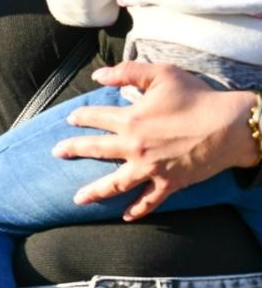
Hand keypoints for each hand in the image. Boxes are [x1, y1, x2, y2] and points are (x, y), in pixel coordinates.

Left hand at [55, 61, 258, 218]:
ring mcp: (152, 168)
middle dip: (73, 150)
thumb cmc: (198, 96)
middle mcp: (135, 147)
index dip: (81, 117)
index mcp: (130, 119)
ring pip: (116, 183)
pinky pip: (150, 201)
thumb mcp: (161, 74)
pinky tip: (126, 216)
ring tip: (77, 199)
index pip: (95, 118)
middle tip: (56, 153)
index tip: (71, 119)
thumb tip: (98, 76)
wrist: (232, 126)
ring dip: (95, 192)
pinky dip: (138, 210)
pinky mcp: (170, 183)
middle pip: (96, 150)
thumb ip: (126, 72)